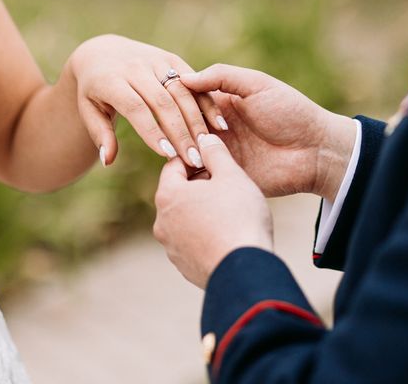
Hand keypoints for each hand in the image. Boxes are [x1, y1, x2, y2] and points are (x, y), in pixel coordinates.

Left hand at [67, 35, 227, 166]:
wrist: (103, 53)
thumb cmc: (95, 90)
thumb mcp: (89, 110)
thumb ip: (100, 134)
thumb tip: (108, 160)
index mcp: (111, 79)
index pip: (136, 107)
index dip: (152, 132)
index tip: (167, 155)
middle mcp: (136, 67)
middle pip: (163, 102)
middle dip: (180, 132)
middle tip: (193, 160)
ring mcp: (156, 60)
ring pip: (182, 92)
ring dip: (197, 121)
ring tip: (207, 147)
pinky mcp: (172, 59)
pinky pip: (194, 82)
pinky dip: (207, 103)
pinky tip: (219, 125)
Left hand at [154, 133, 272, 288]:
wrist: (246, 269)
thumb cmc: (239, 216)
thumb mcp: (232, 175)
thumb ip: (215, 153)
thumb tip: (204, 138)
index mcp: (168, 196)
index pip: (174, 166)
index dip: (196, 158)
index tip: (214, 159)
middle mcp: (162, 223)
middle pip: (179, 194)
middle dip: (200, 186)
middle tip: (227, 184)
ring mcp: (171, 248)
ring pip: (186, 219)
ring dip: (203, 211)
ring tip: (230, 210)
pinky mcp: (185, 267)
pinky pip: (194, 242)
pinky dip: (207, 235)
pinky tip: (229, 233)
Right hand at [181, 64, 355, 200]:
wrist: (316, 150)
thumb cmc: (291, 112)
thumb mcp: (257, 84)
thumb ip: (221, 76)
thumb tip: (182, 78)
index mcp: (220, 104)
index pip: (187, 100)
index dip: (176, 101)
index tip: (167, 102)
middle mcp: (215, 128)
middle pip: (183, 127)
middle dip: (175, 130)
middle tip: (172, 130)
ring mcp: (219, 154)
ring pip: (187, 153)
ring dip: (180, 152)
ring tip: (176, 151)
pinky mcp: (226, 177)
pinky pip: (201, 177)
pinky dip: (191, 174)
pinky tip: (183, 169)